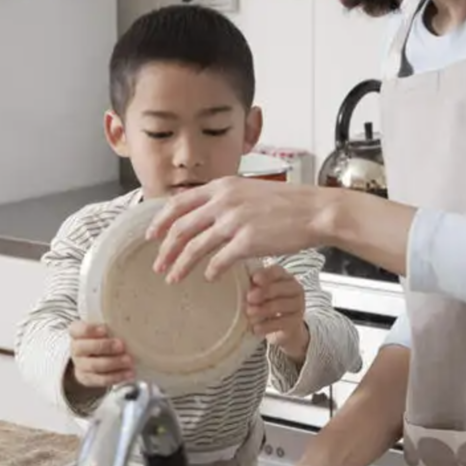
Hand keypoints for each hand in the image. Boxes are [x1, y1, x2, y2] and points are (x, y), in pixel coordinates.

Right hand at [67, 321, 133, 387]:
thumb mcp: (104, 329)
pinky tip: (128, 373)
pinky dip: (116, 376)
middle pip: (84, 348)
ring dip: (113, 363)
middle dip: (105, 346)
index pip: (78, 330)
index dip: (90, 330)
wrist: (95, 356)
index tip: (105, 329)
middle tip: (121, 345)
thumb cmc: (102, 337)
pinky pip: (101, 380)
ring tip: (129, 361)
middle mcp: (76, 349)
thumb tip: (128, 326)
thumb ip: (111, 327)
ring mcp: (80, 365)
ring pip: (94, 366)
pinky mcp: (87, 379)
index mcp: (76, 332)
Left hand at [146, 177, 331, 281]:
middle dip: (165, 249)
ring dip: (180, 265)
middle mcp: (224, 201)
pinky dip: (210, 271)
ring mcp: (235, 221)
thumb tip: (202, 213)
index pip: (179, 202)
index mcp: (222, 186)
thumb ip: (225, 199)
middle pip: (181, 227)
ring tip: (172, 278)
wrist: (314, 210)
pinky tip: (209, 278)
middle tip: (157, 264)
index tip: (151, 235)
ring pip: (195, 246)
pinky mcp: (248, 240)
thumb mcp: (249, 190)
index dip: (160, 221)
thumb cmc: (286, 203)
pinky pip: (219, 260)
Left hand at [248, 266, 308, 362]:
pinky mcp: (296, 323)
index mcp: (284, 276)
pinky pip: (282, 323)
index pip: (277, 271)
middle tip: (249, 298)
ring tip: (249, 313)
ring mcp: (298, 306)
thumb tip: (237, 282)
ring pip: (281, 305)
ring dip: (263, 309)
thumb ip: (253, 285)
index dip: (266, 274)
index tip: (254, 279)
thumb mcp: (259, 292)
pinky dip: (267, 326)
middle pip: (280, 288)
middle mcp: (295, 289)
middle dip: (263, 292)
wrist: (280, 328)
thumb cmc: (266, 303)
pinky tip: (256, 328)